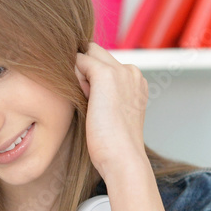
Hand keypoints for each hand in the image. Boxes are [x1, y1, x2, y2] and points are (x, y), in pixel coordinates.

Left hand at [74, 42, 149, 180]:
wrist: (123, 158)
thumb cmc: (113, 144)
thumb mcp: (111, 113)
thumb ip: (103, 96)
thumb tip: (82, 82)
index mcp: (136, 81)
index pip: (106, 62)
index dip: (91, 78)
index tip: (91, 101)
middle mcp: (131, 71)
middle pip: (97, 52)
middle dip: (85, 68)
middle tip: (84, 98)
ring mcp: (121, 71)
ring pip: (89, 52)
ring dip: (79, 71)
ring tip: (85, 100)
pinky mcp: (106, 74)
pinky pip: (80, 60)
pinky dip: (74, 74)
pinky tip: (79, 96)